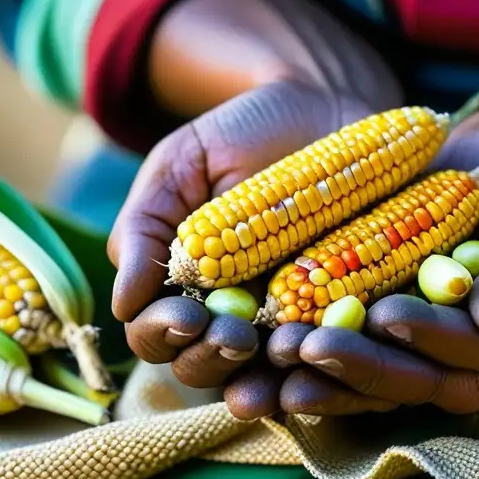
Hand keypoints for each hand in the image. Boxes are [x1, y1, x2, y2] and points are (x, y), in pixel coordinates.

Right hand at [108, 0, 399, 390]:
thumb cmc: (239, 136)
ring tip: (283, 348)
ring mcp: (297, 321)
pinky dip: (342, 353)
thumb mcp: (180, 167)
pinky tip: (341, 343)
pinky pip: (347, 347)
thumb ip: (145, 229)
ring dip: (275, 375)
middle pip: (212, 368)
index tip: (184, 316)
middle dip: (216, 358)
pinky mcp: (356, 311)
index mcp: (186, 293)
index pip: (160, 338)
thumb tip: (122, 304)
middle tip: (234, 336)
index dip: (165, 336)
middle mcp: (238, 319)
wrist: (324, 104)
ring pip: (277, 373)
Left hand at [227, 90, 478, 417]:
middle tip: (309, 348)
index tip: (388, 313)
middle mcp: (474, 361)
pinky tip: (268, 358)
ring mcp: (425, 353)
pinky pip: (348, 363)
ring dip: (325, 379)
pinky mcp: (383, 337)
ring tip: (277, 362)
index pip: (476, 354)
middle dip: (363, 367)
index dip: (433, 339)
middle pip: (420, 382)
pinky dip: (310, 365)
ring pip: (377, 384)